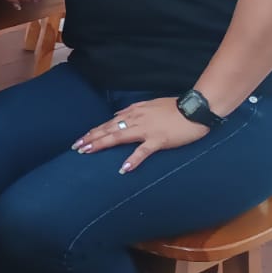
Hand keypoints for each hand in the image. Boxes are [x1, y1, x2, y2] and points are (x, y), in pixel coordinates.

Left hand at [73, 97, 208, 173]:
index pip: (109, 123)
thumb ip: (131, 110)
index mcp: (134, 113)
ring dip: (101, 144)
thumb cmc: (174, 107)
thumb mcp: (149, 104)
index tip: (81, 139)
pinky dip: (133, 159)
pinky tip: (124, 168)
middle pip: (109, 130)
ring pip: (119, 137)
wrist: (196, 108)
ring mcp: (147, 130)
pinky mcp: (160, 140)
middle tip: (76, 147)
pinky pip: (144, 151)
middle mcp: (136, 120)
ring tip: (87, 152)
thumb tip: (116, 115)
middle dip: (91, 138)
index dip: (94, 131)